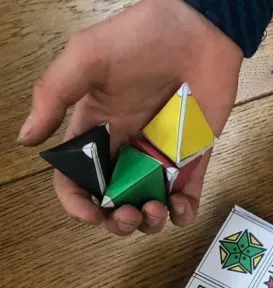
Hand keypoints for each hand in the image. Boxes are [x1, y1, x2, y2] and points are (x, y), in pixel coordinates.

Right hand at [19, 0, 242, 234]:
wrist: (197, 30)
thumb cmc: (140, 38)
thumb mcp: (86, 58)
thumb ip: (54, 96)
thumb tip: (27, 138)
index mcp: (96, 132)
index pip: (79, 180)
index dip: (78, 204)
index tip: (89, 213)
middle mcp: (126, 151)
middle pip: (114, 204)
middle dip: (117, 221)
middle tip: (127, 213)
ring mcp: (161, 159)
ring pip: (150, 210)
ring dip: (150, 223)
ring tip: (154, 209)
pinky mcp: (193, 161)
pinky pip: (188, 200)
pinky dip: (184, 214)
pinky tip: (180, 207)